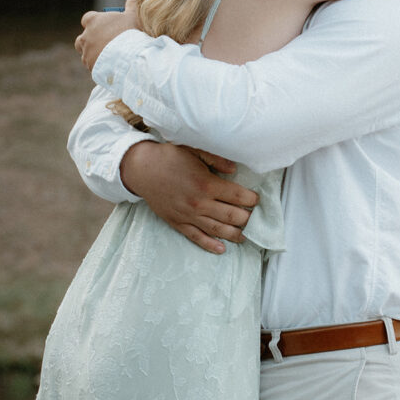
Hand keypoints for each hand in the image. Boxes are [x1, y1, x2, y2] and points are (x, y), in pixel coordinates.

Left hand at [75, 0, 139, 69]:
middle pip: (82, 38)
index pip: (87, 19)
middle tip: (106, 43)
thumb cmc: (130, 33)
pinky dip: (99, 65)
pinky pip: (92, 66)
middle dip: (91, 40)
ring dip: (94, 54)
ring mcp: (86, 53)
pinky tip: (110, 66)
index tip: (105, 26)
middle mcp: (86, 37)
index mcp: (93, 21)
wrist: (129, 57)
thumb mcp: (133, 16)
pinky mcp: (90, 67)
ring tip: (109, 56)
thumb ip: (132, 4)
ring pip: (86, 53)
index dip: (95, 22)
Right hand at [120, 140, 258, 254]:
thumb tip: (234, 170)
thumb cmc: (170, 157)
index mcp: (206, 184)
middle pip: (231, 216)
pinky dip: (210, 245)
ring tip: (246, 236)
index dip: (251, 199)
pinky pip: (196, 237)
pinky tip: (221, 249)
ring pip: (217, 230)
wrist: (142, 169)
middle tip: (255, 219)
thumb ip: (216, 159)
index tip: (257, 200)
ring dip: (234, 235)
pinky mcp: (178, 223)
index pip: (237, 196)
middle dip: (247, 219)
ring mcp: (188, 215)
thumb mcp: (194, 150)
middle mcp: (200, 203)